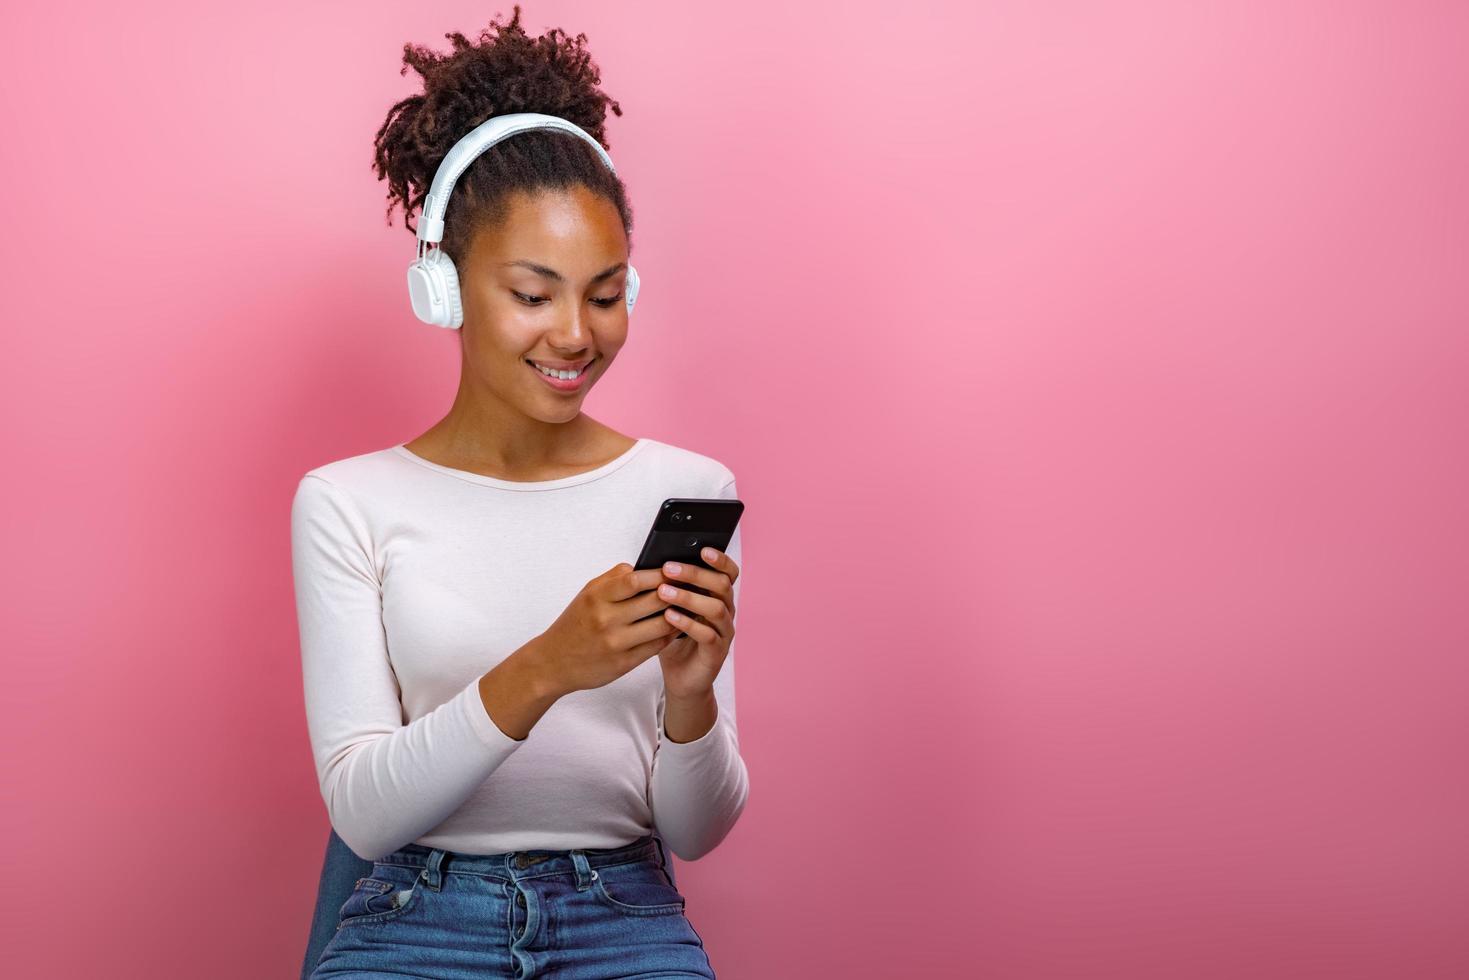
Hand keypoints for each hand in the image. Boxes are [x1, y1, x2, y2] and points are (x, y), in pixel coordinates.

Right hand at [534, 562, 682, 695]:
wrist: (553, 663)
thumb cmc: (574, 624)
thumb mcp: (587, 594)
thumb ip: (613, 578)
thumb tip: (641, 567)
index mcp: (597, 597)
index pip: (636, 579)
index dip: (660, 574)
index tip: (675, 570)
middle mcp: (606, 619)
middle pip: (655, 600)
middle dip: (677, 592)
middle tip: (692, 586)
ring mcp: (616, 642)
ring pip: (662, 624)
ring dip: (680, 614)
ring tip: (690, 606)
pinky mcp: (624, 662)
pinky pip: (656, 645)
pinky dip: (671, 634)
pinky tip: (678, 626)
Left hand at [653, 547, 739, 699]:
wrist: (681, 678)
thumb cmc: (675, 639)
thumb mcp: (670, 609)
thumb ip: (669, 589)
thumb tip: (650, 564)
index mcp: (718, 597)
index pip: (728, 572)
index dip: (720, 559)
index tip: (702, 549)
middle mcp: (726, 611)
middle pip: (721, 585)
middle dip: (695, 574)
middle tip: (668, 568)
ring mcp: (724, 632)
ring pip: (716, 608)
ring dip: (689, 597)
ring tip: (663, 592)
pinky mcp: (717, 652)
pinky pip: (708, 635)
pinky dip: (688, 624)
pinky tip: (669, 617)